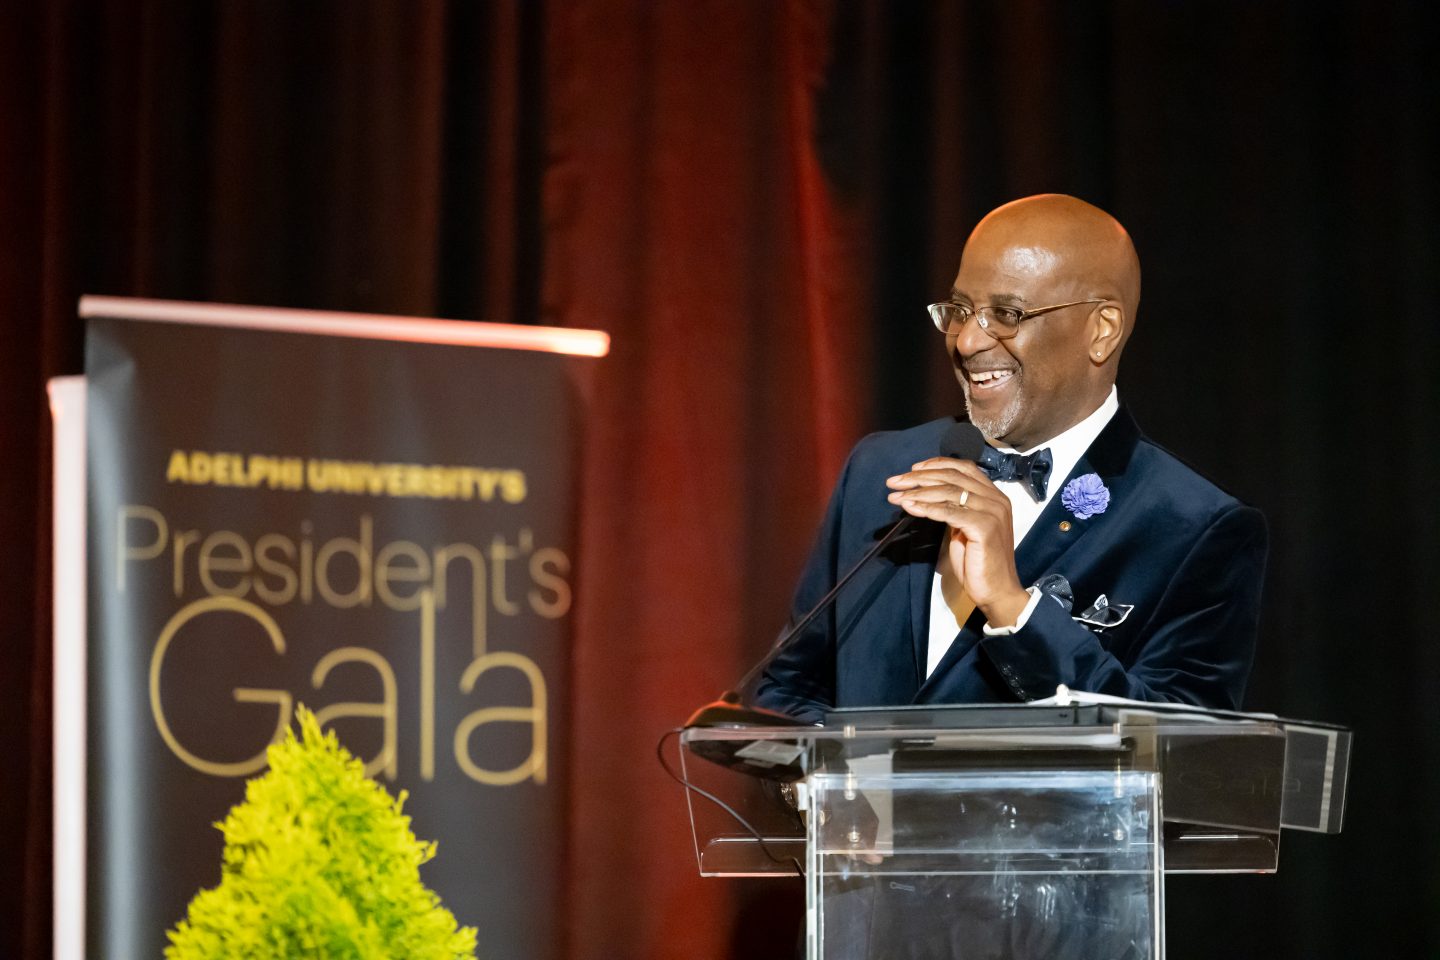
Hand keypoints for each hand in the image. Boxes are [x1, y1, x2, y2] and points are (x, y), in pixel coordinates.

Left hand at [885, 458, 1030, 627]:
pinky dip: (928, 508)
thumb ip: (953, 507)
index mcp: (993, 495)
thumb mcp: (963, 527)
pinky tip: (910, 507)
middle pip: (952, 477)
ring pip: (949, 491)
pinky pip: (950, 512)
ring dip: (918, 492)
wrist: (997, 590)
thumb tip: (926, 493)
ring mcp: (992, 511)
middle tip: (895, 482)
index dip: (936, 465)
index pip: (963, 468)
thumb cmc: (977, 561)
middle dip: (919, 477)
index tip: (912, 469)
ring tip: (896, 496)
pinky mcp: (985, 527)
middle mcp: (995, 499)